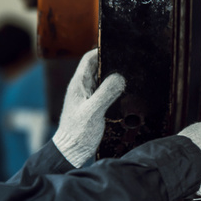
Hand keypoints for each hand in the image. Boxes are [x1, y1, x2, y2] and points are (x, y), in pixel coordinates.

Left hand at [52, 49, 125, 166]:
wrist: (71, 153)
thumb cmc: (77, 134)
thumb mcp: (93, 112)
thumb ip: (106, 93)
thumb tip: (119, 77)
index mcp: (78, 85)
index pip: (89, 59)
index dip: (102, 50)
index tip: (117, 47)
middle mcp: (82, 88)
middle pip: (97, 68)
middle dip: (111, 63)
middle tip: (128, 61)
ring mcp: (87, 98)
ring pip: (102, 81)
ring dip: (113, 77)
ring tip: (129, 76)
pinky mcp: (93, 107)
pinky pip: (105, 93)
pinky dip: (114, 91)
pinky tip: (124, 94)